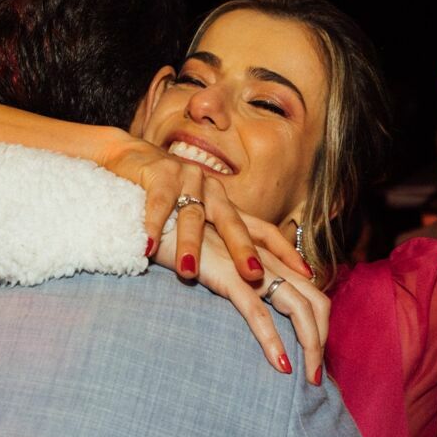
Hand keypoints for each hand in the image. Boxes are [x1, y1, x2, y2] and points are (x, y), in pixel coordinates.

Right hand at [98, 137, 307, 284]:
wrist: (129, 158)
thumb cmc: (164, 197)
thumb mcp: (195, 219)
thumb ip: (217, 243)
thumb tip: (249, 278)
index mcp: (226, 205)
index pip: (263, 229)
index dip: (285, 251)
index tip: (307, 275)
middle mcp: (213, 190)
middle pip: (232, 223)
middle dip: (242, 250)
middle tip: (253, 275)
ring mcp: (187, 179)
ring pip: (191, 216)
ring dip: (188, 244)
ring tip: (187, 271)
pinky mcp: (158, 174)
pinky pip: (157, 204)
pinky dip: (151, 225)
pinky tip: (147, 245)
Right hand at [154, 225, 330, 381]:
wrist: (156, 219)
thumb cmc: (186, 243)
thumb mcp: (220, 262)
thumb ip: (239, 280)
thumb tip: (250, 308)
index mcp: (270, 258)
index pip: (312, 292)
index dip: (320, 324)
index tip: (314, 354)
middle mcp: (269, 261)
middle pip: (316, 301)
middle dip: (322, 341)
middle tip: (317, 375)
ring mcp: (252, 267)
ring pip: (299, 308)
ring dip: (310, 347)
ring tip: (310, 379)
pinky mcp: (229, 276)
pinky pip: (259, 314)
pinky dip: (274, 342)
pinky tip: (280, 365)